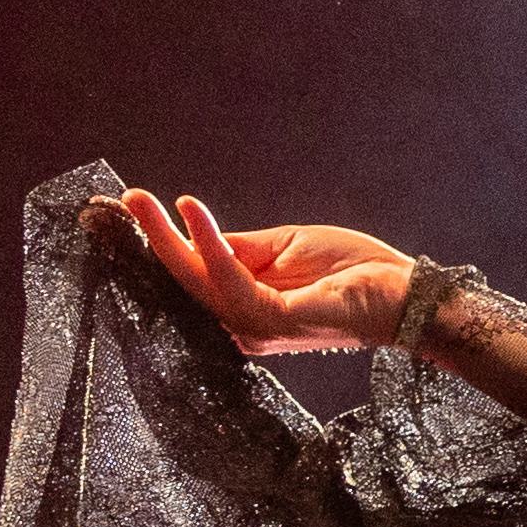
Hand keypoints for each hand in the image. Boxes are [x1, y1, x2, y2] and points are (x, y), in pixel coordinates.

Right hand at [96, 186, 418, 354]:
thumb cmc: (351, 270)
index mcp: (246, 305)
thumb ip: (240, 247)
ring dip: (167, 238)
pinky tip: (192, 213)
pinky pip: (230, 280)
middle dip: (152, 238)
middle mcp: (244, 324)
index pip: (193, 277)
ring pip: (197, 281)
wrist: (402, 292)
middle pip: (185, 280)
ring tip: (144, 202)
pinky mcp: (274, 321)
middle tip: (124, 200)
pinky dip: (209, 245)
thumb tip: (198, 234)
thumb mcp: (283, 247)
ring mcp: (257, 327)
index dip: (161, 245)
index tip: (131, 208)